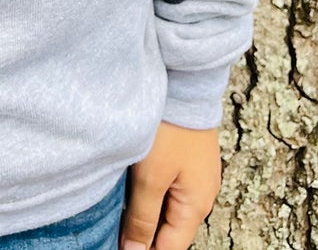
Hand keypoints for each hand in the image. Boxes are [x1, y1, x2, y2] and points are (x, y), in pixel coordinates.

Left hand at [118, 121, 221, 249]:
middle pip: (170, 230)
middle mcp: (202, 195)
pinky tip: (135, 185)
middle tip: (116, 227)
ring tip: (121, 208)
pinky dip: (153, 192)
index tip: (119, 245)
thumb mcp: (150, 178)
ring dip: (148, 213)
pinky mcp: (189, 159)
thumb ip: (143, 219)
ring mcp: (197, 176)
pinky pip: (171, 187)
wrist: (185, 85)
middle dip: (145, 234)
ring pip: (169, 208)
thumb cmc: (170, 129)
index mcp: (196, 207)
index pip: (170, 248)